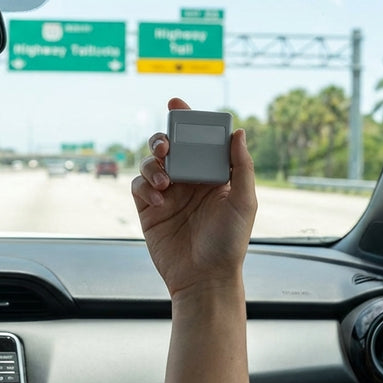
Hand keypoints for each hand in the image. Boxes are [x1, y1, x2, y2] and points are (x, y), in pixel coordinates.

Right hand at [132, 98, 256, 299]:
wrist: (204, 278)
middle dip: (163, 138)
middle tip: (166, 146)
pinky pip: (138, 186)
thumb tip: (239, 132)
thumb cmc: (229, 243)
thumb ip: (241, 166)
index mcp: (211, 174)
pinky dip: (144, 187)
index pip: (198, 140)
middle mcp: (188, 180)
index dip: (187, 119)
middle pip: (169, 146)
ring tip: (164, 182)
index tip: (177, 104)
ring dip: (153, 164)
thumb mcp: (244, 202)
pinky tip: (159, 200)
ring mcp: (167, 194)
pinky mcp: (148, 209)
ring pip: (150, 163)